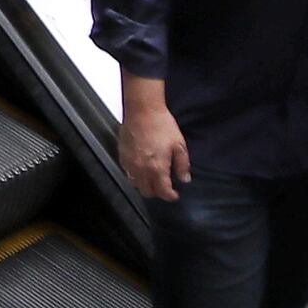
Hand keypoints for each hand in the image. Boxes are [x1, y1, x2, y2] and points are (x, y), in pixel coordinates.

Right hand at [119, 83, 189, 202]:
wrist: (143, 110)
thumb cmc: (161, 125)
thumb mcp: (179, 144)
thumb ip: (183, 165)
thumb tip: (184, 179)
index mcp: (157, 168)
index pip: (163, 192)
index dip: (171, 196)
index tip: (174, 195)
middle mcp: (142, 169)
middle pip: (148, 192)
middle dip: (157, 192)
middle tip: (164, 187)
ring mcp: (130, 164)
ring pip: (136, 185)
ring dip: (145, 185)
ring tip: (152, 179)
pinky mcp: (123, 156)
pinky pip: (128, 173)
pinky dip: (135, 176)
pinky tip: (142, 169)